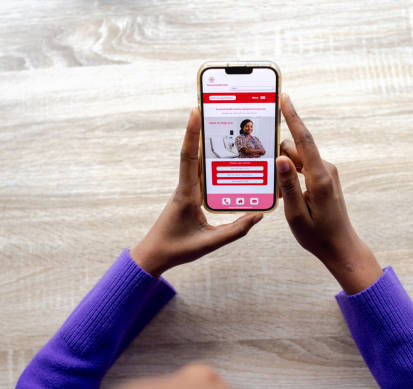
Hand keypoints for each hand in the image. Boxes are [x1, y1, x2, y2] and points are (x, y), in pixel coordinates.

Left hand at [130, 109, 262, 276]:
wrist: (154, 255)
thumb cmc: (176, 249)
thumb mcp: (209, 243)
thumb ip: (235, 231)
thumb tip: (258, 216)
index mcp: (186, 194)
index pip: (188, 158)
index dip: (192, 133)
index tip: (195, 111)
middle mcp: (185, 187)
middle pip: (193, 152)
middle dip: (202, 129)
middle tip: (215, 108)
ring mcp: (186, 190)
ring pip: (197, 162)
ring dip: (206, 143)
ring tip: (223, 126)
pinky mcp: (190, 195)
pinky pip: (201, 174)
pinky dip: (210, 162)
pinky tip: (225, 159)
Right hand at [277, 94, 381, 293]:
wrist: (340, 246)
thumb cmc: (317, 234)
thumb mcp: (296, 215)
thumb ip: (288, 185)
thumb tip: (280, 159)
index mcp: (319, 177)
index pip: (303, 140)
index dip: (293, 117)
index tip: (285, 98)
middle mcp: (325, 170)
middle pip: (294, 149)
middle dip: (278, 159)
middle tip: (272, 185)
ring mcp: (326, 173)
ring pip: (296, 160)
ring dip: (284, 172)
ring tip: (283, 198)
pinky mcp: (324, 178)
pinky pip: (302, 169)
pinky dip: (291, 177)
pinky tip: (289, 197)